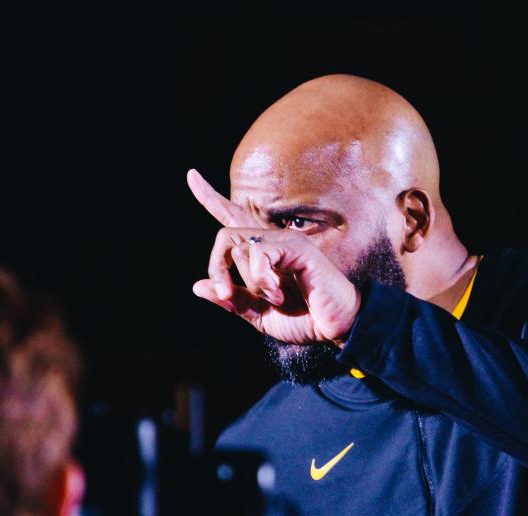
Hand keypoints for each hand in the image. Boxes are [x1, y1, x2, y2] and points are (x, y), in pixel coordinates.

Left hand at [188, 170, 360, 344]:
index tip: (191, 175)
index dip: (209, 197)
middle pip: (225, 236)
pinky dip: (262, 280)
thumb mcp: (259, 315)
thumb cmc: (305, 319)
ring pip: (239, 246)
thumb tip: (198, 286)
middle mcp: (271, 240)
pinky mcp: (296, 246)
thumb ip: (232, 300)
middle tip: (228, 294)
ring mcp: (285, 240)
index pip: (231, 217)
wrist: (337, 327)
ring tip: (272, 299)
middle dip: (216, 268)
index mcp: (261, 253)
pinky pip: (259, 253)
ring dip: (247, 281)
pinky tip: (278, 295)